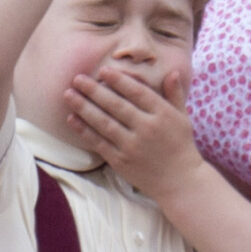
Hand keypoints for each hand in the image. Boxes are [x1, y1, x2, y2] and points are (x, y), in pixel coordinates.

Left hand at [64, 67, 202, 199]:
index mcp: (162, 114)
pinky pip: (99, 143)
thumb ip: (174, 94)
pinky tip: (72, 119)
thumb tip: (171, 72)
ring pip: (104, 123)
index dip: (119, 80)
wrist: (179, 181)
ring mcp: (132, 146)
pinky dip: (84, 130)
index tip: (103, 70)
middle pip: (116, 105)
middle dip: (94, 90)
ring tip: (68, 94)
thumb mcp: (182, 117)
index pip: (137, 92)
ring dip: (84, 107)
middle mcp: (147, 128)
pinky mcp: (121, 161)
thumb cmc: (180, 145)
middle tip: (77, 78)